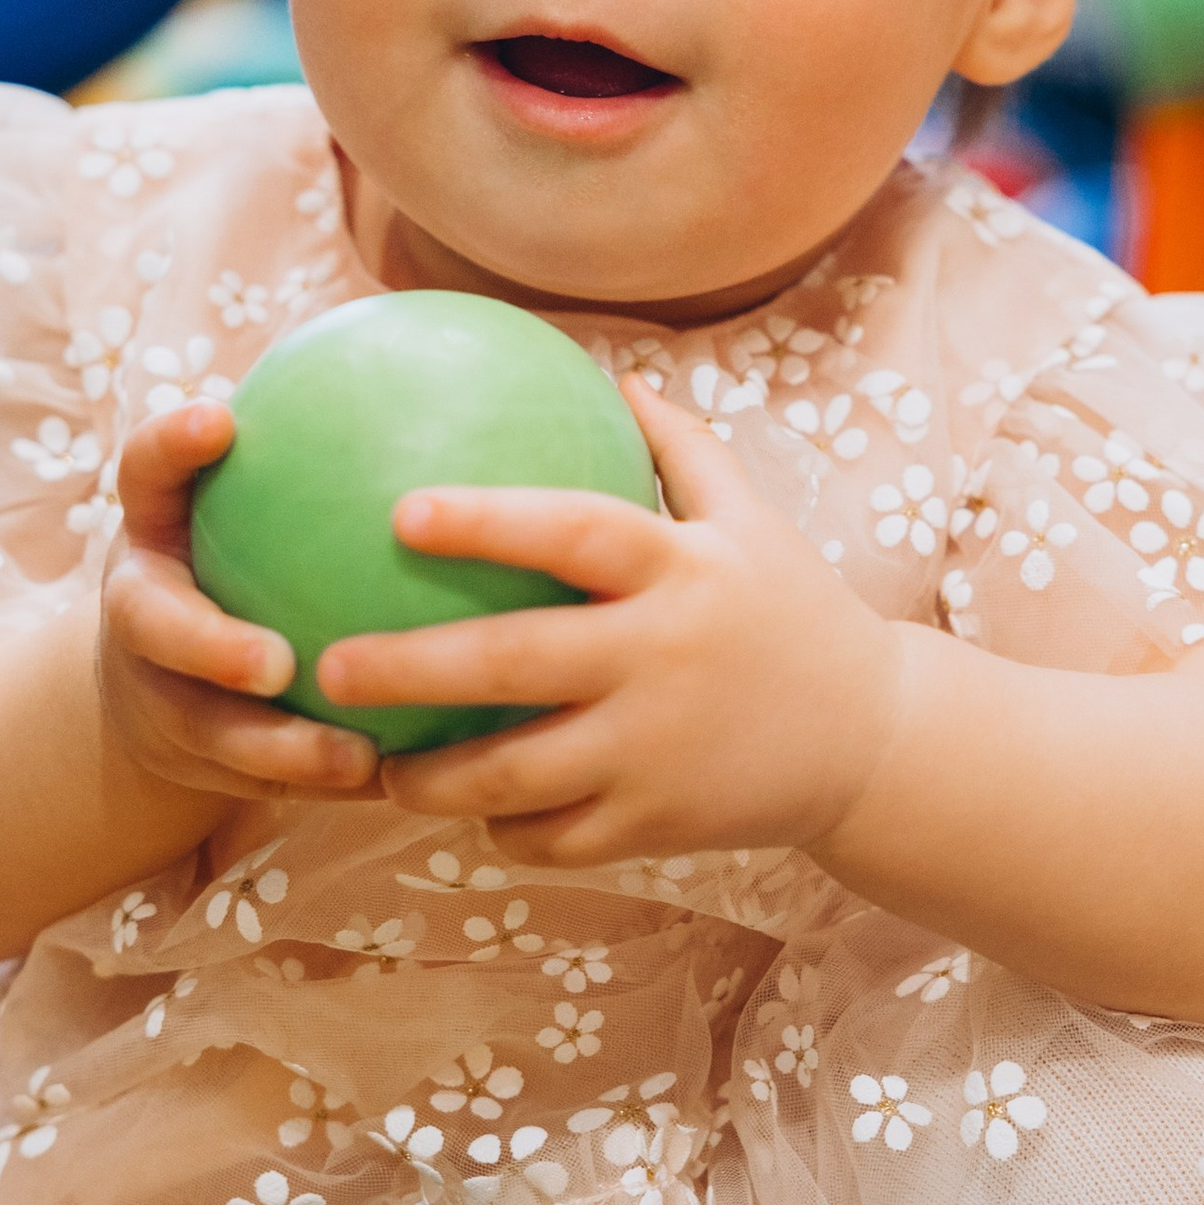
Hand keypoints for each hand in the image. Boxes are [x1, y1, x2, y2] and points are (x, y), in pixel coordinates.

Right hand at [95, 404, 379, 804]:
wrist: (169, 676)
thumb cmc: (251, 558)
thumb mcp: (261, 500)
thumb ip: (328, 452)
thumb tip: (469, 372)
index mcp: (158, 529)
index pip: (148, 472)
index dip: (170, 444)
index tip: (218, 420)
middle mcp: (146, 608)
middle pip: (152, 625)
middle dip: (206, 643)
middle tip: (272, 661)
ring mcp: (161, 692)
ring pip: (206, 727)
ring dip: (273, 746)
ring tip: (349, 759)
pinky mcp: (193, 761)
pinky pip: (259, 781)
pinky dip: (320, 782)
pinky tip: (400, 783)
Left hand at [317, 381, 903, 865]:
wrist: (874, 743)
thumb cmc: (793, 614)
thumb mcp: (753, 522)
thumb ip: (681, 448)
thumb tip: (609, 369)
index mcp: (681, 571)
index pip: (573, 534)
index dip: (487, 522)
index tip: (401, 513)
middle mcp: (665, 659)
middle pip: (517, 663)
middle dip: (411, 669)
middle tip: (329, 666)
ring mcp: (659, 751)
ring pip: (517, 775)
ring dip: (431, 778)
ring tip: (374, 766)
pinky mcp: (658, 825)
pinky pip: (552, 835)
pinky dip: (500, 827)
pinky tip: (465, 811)